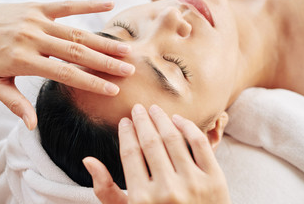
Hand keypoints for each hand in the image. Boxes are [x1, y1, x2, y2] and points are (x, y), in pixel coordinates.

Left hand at [0, 1, 134, 128]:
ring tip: (125, 49)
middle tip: (129, 69)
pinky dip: (88, 6)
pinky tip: (109, 5)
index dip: (91, 83)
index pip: (66, 74)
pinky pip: (66, 5)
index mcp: (24, 60)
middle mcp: (34, 39)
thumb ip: (15, 104)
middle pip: (77, 53)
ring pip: (77, 32)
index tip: (112, 90)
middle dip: (106, 63)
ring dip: (103, 41)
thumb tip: (33, 125)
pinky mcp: (37, 7)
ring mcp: (37, 20)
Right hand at [83, 104, 230, 203]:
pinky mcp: (215, 180)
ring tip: (154, 109)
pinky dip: (188, 127)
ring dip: (161, 119)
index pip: (130, 153)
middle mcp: (167, 191)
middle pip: (150, 142)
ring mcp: (193, 184)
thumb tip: (89, 160)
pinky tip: (177, 119)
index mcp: (142, 199)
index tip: (125, 121)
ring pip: (173, 138)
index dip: (126, 133)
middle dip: (142, 120)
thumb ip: (106, 190)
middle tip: (137, 108)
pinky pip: (199, 144)